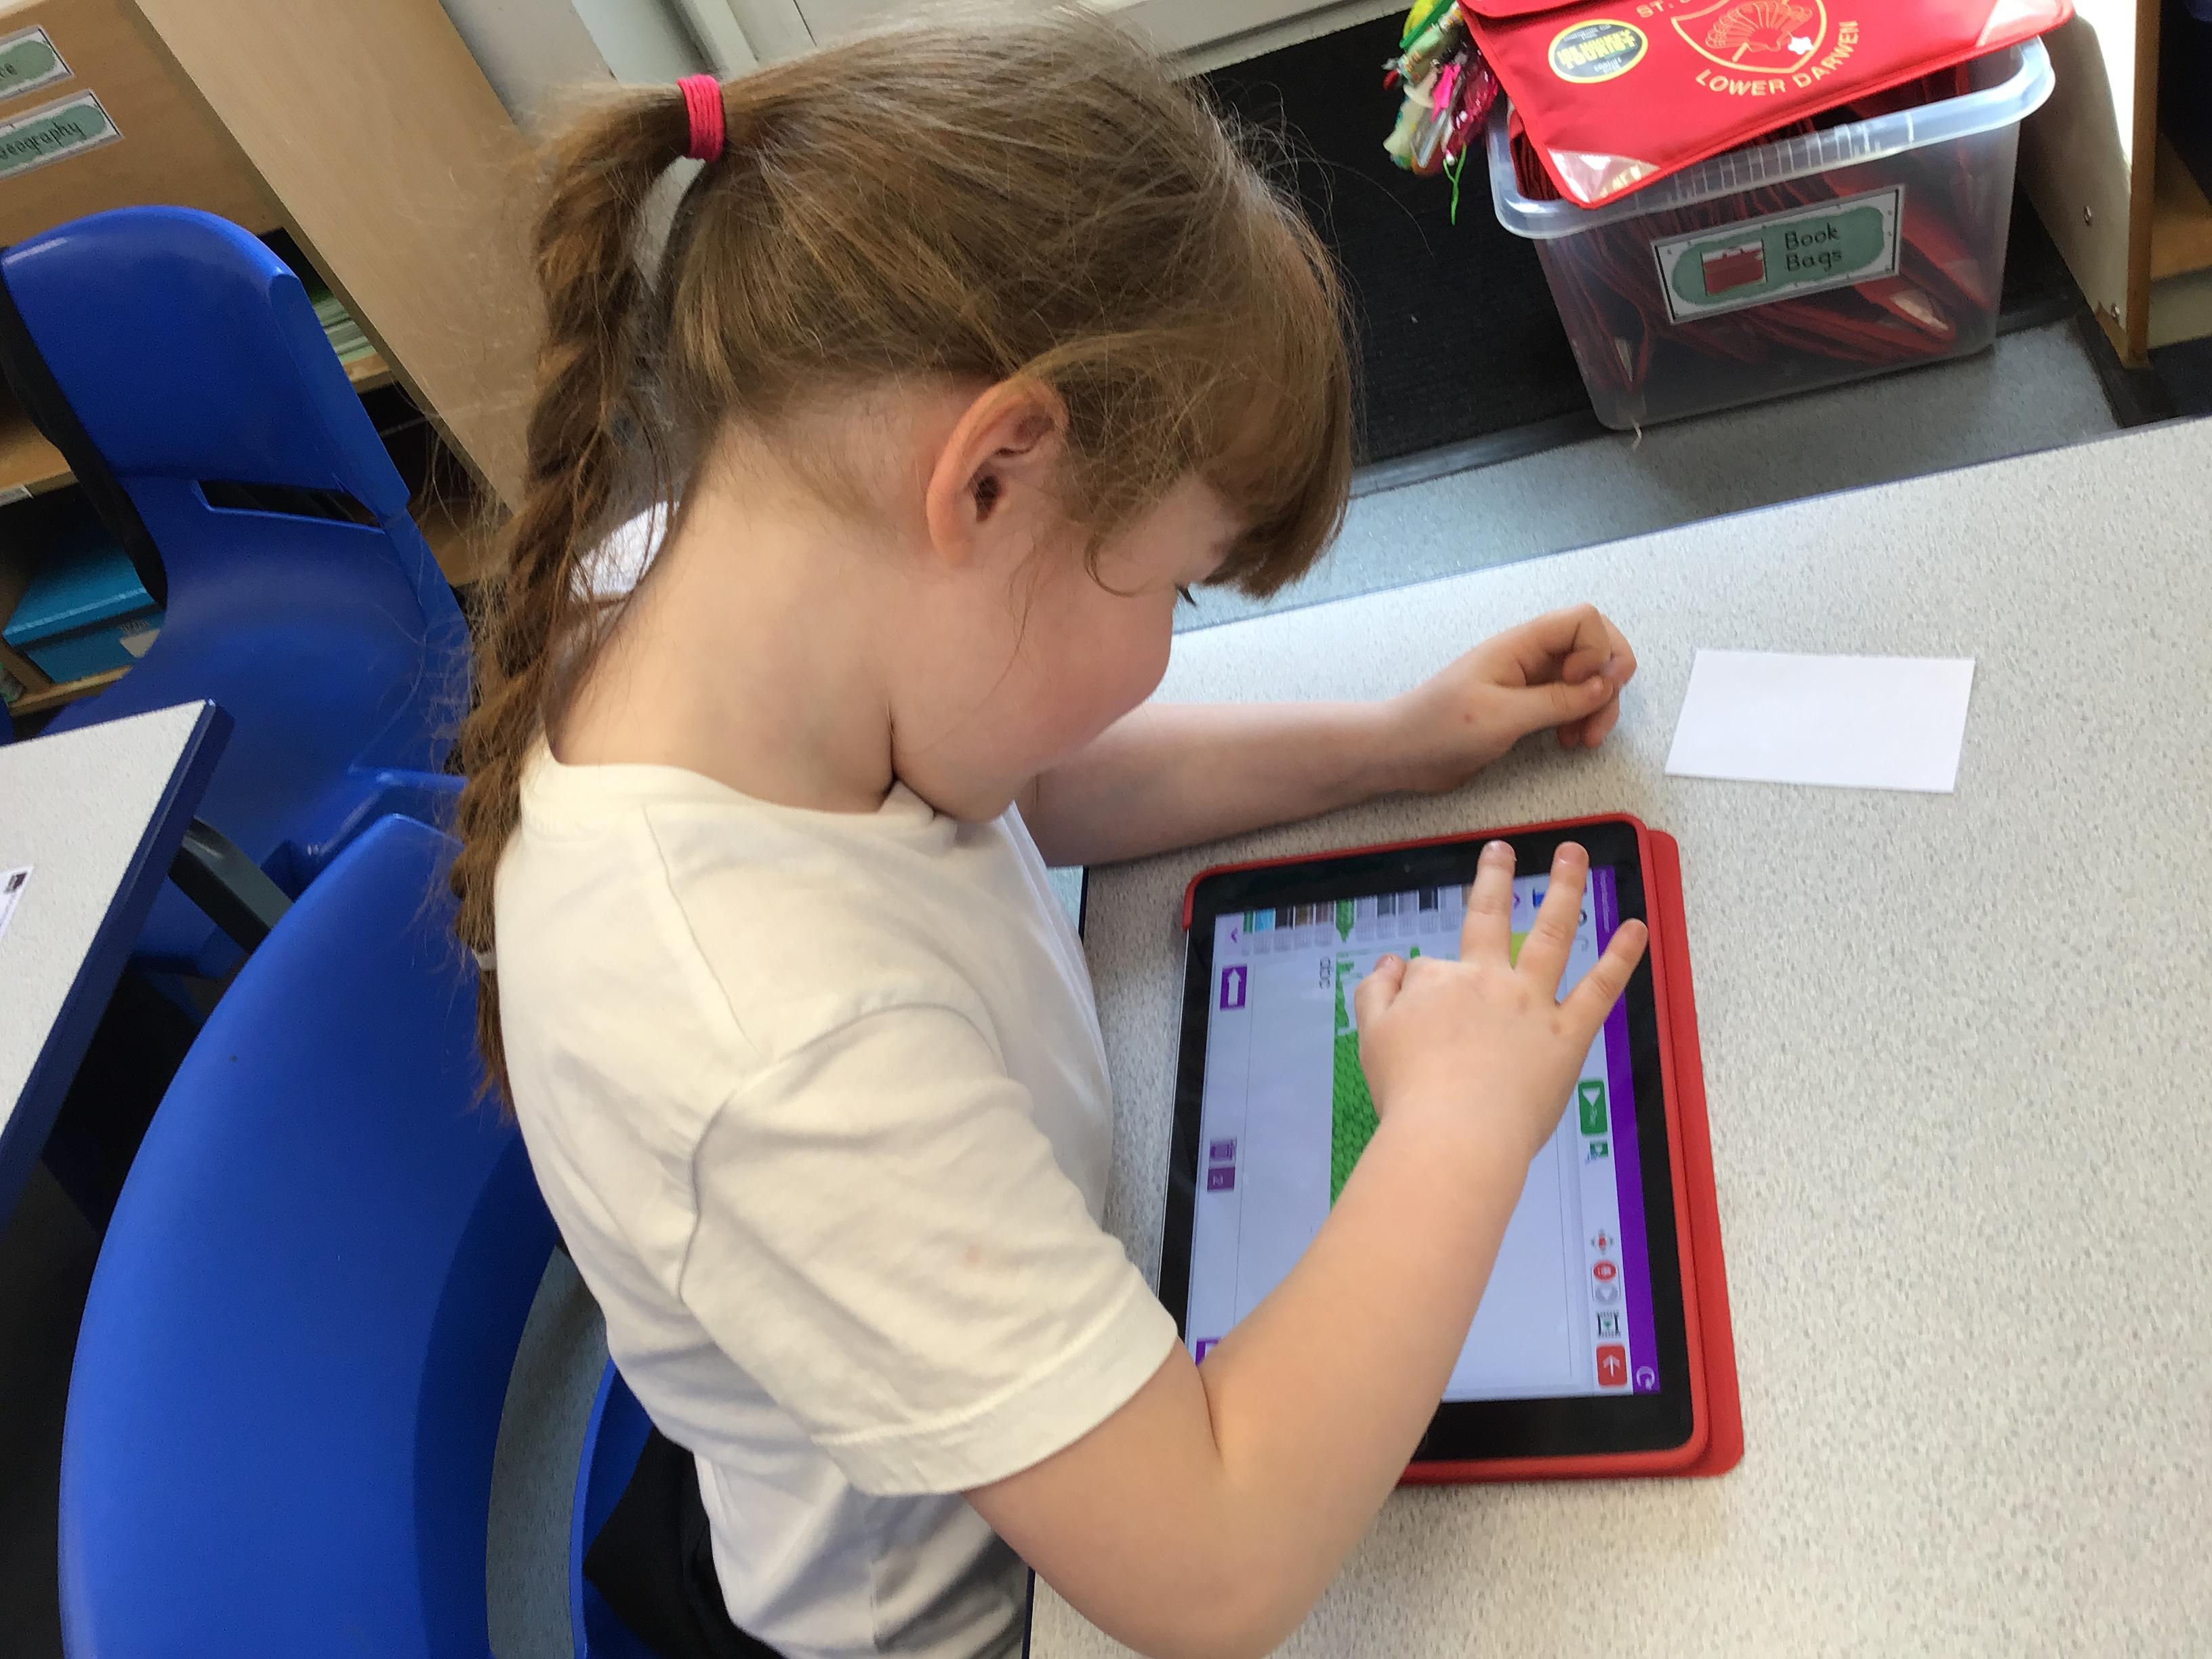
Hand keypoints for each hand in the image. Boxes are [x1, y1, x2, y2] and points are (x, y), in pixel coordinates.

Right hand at [1353, 840, 1647, 1168]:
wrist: (1455, 1134)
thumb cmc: (1409, 1092)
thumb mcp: (1371, 1038)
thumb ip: (1376, 993)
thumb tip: (1391, 963)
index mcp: (1438, 982)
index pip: (1428, 970)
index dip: (1419, 989)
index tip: (1417, 1017)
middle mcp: (1487, 980)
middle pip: (1491, 918)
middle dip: (1496, 878)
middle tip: (1503, 849)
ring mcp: (1532, 1004)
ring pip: (1550, 935)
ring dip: (1563, 890)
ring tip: (1571, 855)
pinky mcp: (1568, 1036)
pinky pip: (1598, 990)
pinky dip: (1619, 957)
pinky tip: (1635, 928)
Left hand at [1378, 605, 1636, 793]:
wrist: (1402, 753)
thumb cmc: (1440, 728)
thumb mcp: (1503, 716)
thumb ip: (1558, 700)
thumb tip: (1606, 685)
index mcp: (1520, 644)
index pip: (1583, 620)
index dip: (1596, 651)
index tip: (1579, 686)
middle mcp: (1530, 656)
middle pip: (1594, 647)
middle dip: (1608, 680)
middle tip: (1598, 719)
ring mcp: (1530, 680)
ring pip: (1588, 678)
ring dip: (1598, 706)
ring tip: (1583, 741)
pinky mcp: (1527, 706)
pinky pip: (1570, 701)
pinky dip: (1581, 718)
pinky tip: (1570, 741)